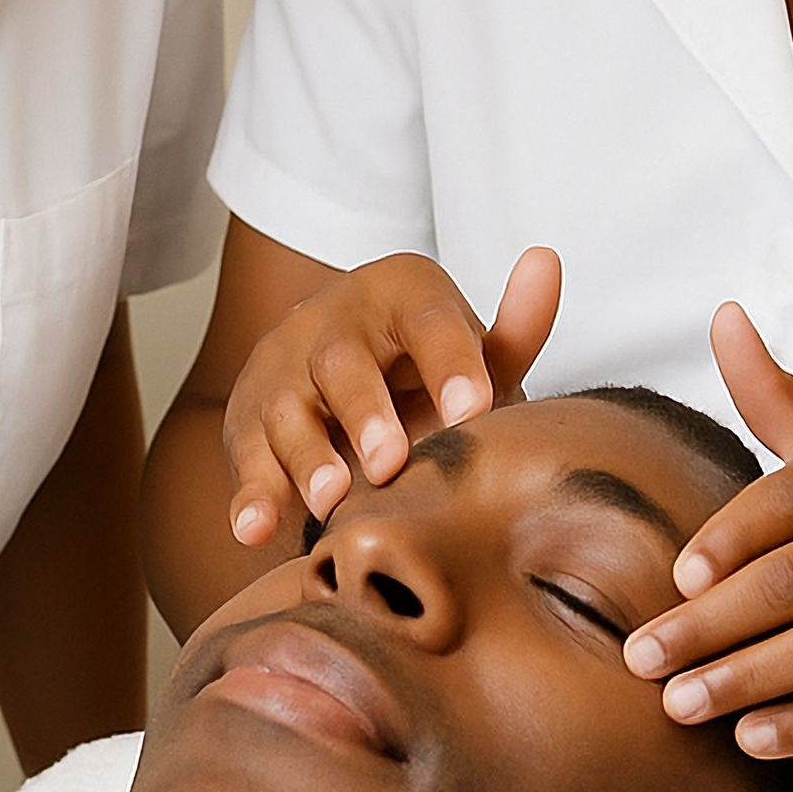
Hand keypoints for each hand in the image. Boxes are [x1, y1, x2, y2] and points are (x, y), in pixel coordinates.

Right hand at [221, 247, 561, 545]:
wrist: (341, 382)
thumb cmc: (424, 372)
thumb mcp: (473, 350)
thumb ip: (515, 327)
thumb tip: (546, 262)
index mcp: (398, 294)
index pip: (427, 321)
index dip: (450, 363)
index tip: (474, 410)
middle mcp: (331, 321)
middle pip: (342, 360)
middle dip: (365, 411)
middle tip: (391, 461)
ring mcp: (282, 368)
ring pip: (286, 405)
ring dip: (307, 455)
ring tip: (333, 500)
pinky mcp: (247, 421)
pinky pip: (246, 456)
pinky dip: (250, 494)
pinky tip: (255, 529)